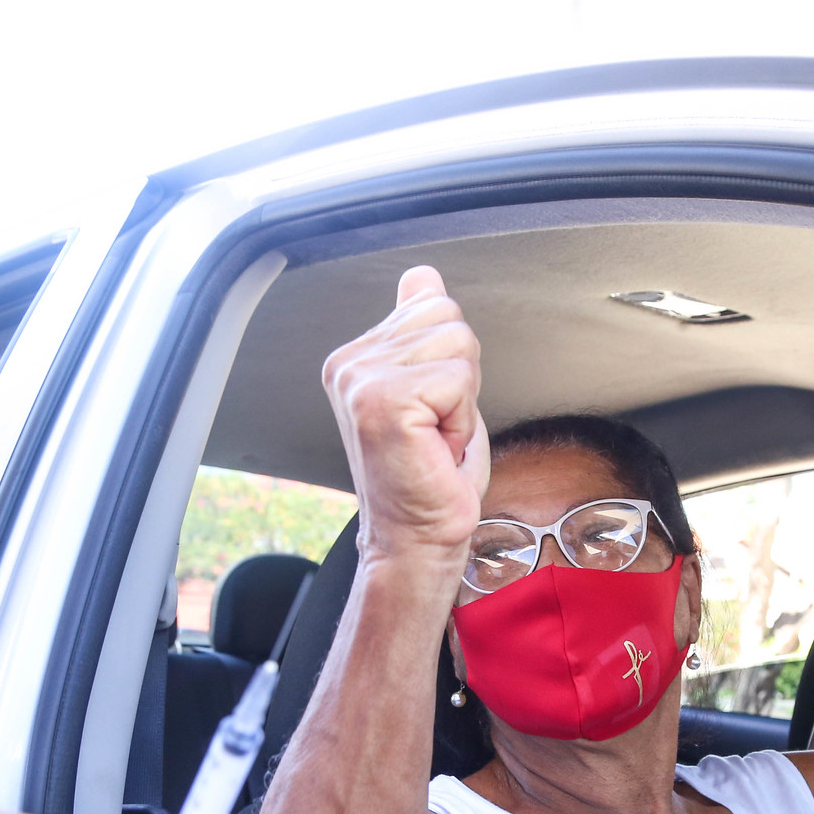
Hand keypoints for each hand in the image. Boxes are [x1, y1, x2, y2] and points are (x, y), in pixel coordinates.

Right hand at [322, 267, 487, 564]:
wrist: (418, 538)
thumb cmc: (430, 474)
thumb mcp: (434, 386)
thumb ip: (420, 330)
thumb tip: (421, 276)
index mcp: (356, 355)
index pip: (432, 301)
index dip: (453, 359)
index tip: (431, 409)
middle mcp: (349, 362)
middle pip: (448, 316)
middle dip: (462, 376)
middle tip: (437, 428)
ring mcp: (360, 380)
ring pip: (458, 344)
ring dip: (463, 400)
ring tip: (436, 438)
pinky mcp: (382, 402)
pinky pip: (458, 380)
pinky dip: (462, 419)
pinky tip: (436, 448)